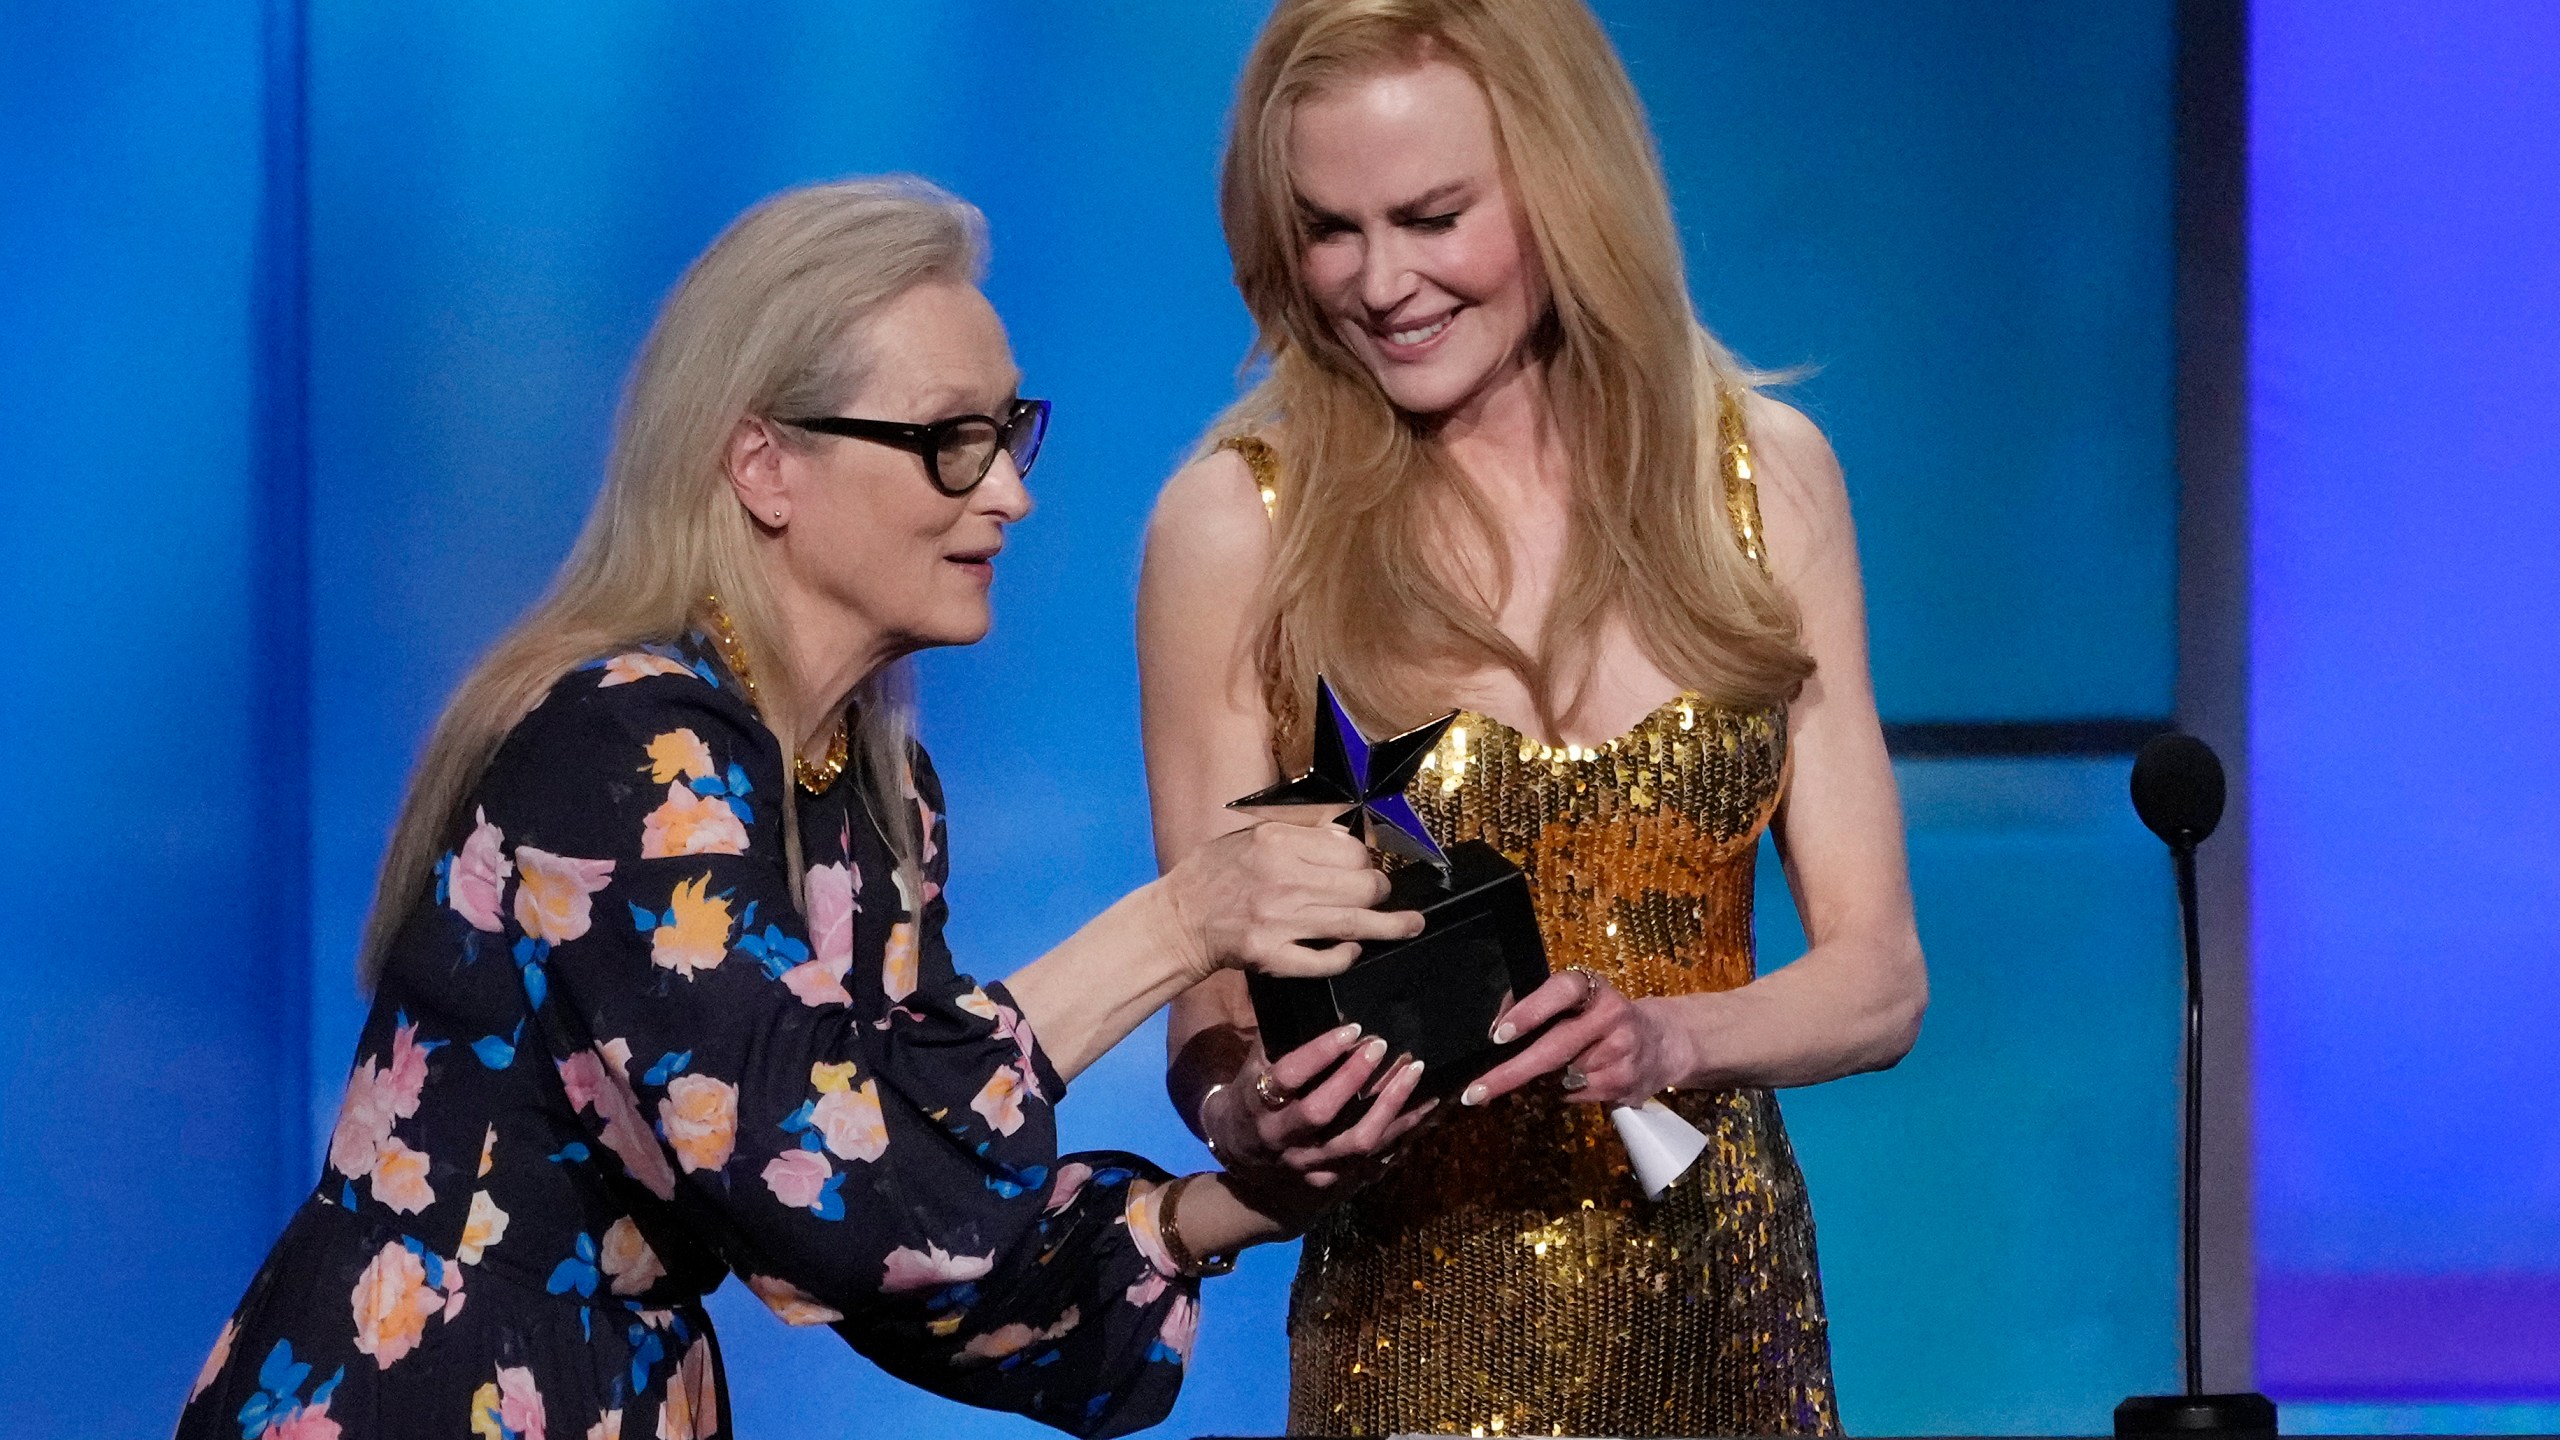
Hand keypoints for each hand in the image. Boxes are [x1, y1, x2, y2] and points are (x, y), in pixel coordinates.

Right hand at [1158, 821, 1424, 981]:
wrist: (1177, 920)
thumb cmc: (1214, 873)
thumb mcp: (1251, 835)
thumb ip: (1298, 833)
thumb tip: (1344, 834)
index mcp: (1278, 842)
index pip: (1350, 851)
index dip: (1366, 861)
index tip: (1365, 868)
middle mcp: (1283, 879)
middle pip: (1361, 885)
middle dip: (1380, 891)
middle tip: (1379, 895)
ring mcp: (1279, 921)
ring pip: (1353, 923)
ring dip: (1389, 927)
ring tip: (1411, 926)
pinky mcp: (1271, 956)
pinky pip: (1323, 961)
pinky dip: (1344, 957)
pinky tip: (1352, 952)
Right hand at [1200, 1024, 1436, 1229]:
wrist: (1238, 1150)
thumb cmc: (1252, 1094)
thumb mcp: (1255, 1065)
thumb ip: (1281, 1038)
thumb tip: (1317, 993)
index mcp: (1258, 1102)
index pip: (1288, 1076)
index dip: (1320, 1052)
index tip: (1353, 1028)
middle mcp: (1280, 1137)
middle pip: (1320, 1112)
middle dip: (1355, 1078)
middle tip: (1383, 1046)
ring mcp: (1307, 1163)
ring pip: (1355, 1142)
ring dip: (1390, 1106)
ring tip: (1415, 1072)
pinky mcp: (1329, 1178)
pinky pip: (1372, 1157)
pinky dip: (1401, 1131)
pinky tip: (1425, 1106)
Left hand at [1458, 970, 1692, 1108]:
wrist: (1664, 1042)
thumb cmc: (1600, 1016)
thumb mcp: (1577, 998)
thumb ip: (1535, 1005)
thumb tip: (1495, 1033)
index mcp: (1593, 987)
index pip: (1560, 990)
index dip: (1529, 1011)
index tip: (1500, 1035)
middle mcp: (1611, 1016)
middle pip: (1555, 1049)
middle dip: (1510, 1073)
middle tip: (1475, 1092)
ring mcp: (1621, 1053)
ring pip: (1560, 1078)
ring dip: (1541, 1081)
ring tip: (1555, 1068)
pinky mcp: (1624, 1084)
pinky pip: (1574, 1096)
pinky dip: (1563, 1092)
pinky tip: (1579, 1079)